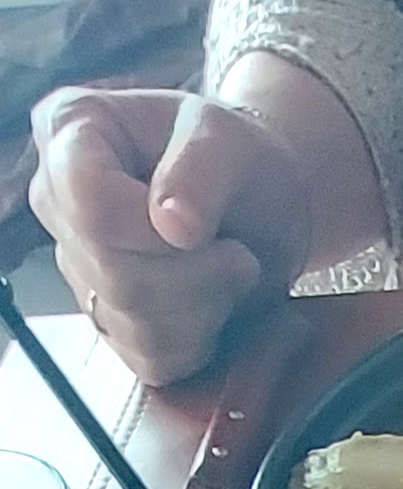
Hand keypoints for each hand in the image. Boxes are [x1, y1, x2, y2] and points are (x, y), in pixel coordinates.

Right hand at [27, 86, 312, 386]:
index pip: (89, 199)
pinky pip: (150, 357)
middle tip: (234, 249)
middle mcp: (56, 201)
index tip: (202, 225)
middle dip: (195, 271)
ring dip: (205, 305)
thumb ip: (203, 170)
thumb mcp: (233, 141)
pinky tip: (212, 300)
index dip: (151, 228)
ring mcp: (77, 267)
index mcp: (68, 131)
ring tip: (227, 267)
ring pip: (133, 322)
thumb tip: (173, 225)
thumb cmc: (240, 160)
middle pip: (113, 270)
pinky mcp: (105, 323)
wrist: (260, 205)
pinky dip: (199, 339)